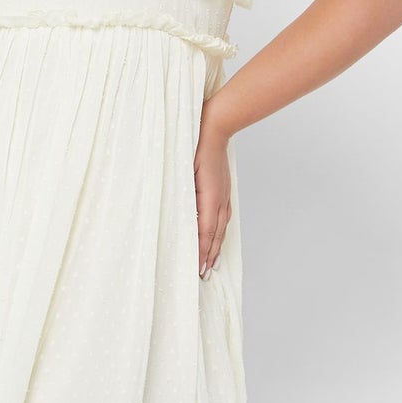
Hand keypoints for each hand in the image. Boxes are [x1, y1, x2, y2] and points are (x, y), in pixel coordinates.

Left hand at [193, 125, 231, 279]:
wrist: (215, 128)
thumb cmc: (195, 146)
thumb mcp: (183, 171)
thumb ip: (180, 194)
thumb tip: (177, 216)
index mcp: (209, 198)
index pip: (205, 233)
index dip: (202, 252)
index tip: (198, 269)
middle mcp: (220, 200)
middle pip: (215, 235)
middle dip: (210, 256)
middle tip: (204, 275)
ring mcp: (224, 196)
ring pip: (221, 228)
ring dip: (216, 247)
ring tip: (212, 263)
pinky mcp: (224, 190)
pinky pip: (223, 217)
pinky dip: (220, 232)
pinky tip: (217, 235)